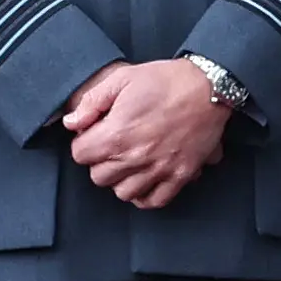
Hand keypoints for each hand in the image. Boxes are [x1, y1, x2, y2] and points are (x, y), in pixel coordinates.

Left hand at [62, 59, 229, 206]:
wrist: (208, 87)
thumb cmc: (165, 80)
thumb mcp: (122, 79)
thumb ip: (91, 102)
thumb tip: (71, 123)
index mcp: (116, 134)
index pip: (80, 154)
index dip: (84, 141)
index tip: (96, 133)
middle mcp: (136, 157)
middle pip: (99, 177)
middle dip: (100, 161)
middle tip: (112, 146)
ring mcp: (159, 169)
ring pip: (123, 192)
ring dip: (121, 179)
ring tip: (129, 162)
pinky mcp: (180, 175)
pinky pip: (155, 200)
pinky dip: (146, 195)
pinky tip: (145, 180)